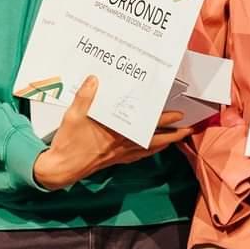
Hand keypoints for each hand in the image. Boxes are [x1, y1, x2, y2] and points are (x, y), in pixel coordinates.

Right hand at [33, 76, 191, 188]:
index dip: (165, 119)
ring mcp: (121, 154)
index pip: (147, 124)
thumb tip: (94, 79)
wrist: (60, 169)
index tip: (180, 114)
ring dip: (165, 142)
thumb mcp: (73, 115)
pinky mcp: (115, 160)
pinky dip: (149, 151)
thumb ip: (85, 96)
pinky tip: (153, 149)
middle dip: (174, 133)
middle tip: (189, 127)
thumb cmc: (68, 143)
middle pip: (155, 138)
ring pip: (150, 148)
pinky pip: (138, 156)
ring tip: (177, 137)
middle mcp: (123, 144)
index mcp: (117, 132)